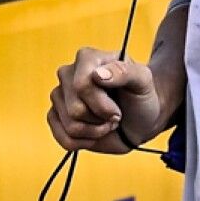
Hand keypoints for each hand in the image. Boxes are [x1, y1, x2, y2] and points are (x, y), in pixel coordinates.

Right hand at [47, 48, 163, 154]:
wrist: (138, 120)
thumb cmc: (140, 97)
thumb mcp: (143, 81)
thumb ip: (125, 72)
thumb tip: (98, 75)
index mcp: (87, 58)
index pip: (82, 85)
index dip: (103, 105)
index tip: (118, 108)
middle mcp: (68, 74)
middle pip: (75, 109)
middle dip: (101, 118)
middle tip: (114, 114)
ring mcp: (59, 96)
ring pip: (71, 125)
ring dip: (95, 131)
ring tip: (106, 121)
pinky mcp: (55, 117)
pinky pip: (64, 139)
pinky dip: (85, 142)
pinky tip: (95, 132)